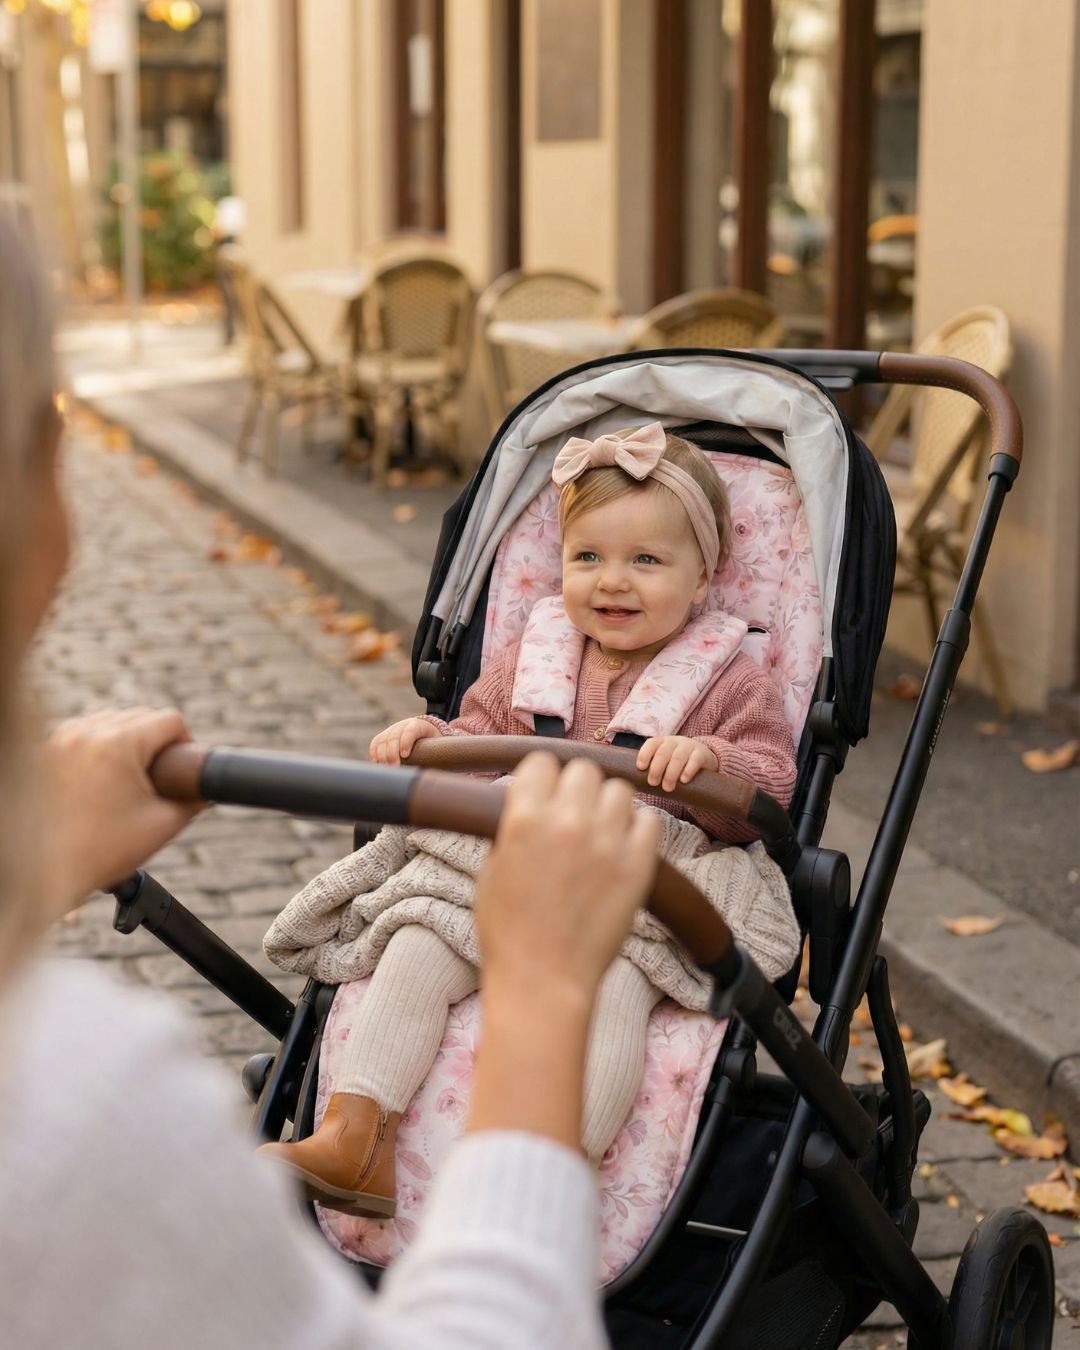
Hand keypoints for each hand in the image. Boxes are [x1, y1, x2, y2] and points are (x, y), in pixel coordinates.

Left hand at [40, 707, 202, 907]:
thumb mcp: (164, 824)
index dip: (185, 744)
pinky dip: (102, 744)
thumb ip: (195, 799)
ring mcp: (62, 738)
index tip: (180, 770)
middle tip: (157, 779)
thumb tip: (210, 786)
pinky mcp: (48, 748)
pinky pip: (87, 730)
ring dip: (129, 740)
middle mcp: (85, 732)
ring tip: (131, 777)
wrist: (46, 873)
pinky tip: (106, 774)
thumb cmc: (102, 852)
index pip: (169, 720)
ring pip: (114, 719)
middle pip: (142, 715)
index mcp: (116, 744)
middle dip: (156, 743)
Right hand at [368, 717, 440, 764]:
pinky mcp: (384, 736)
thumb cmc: (433, 743)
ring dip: (382, 756)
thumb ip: (439, 752)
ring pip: (382, 740)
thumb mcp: (438, 745)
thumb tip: (445, 768)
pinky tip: (378, 764)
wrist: (424, 732)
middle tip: (395, 767)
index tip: (405, 755)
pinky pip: (375, 743)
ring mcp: (392, 729)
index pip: (410, 730)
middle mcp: (403, 725)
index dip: (406, 741)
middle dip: (392, 753)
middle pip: (393, 737)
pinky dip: (374, 754)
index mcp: (419, 725)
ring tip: (387, 768)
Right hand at [475, 754, 661, 1002]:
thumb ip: (513, 828)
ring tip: (599, 831)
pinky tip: (622, 847)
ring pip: (619, 790)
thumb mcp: (491, 869)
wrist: (542, 981)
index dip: (541, 778)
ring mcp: (607, 843)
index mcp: (523, 819)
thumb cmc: (508, 931)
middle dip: (575, 788)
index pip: (541, 762)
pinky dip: (637, 828)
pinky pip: (649, 820)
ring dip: (607, 805)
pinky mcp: (638, 865)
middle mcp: (566, 822)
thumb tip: (530, 804)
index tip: (543, 793)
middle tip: (571, 814)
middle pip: (583, 769)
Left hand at [636, 735, 718, 791]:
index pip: (651, 744)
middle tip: (653, 783)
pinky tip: (683, 780)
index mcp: (662, 742)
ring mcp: (689, 746)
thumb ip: (653, 768)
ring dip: (670, 774)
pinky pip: (695, 760)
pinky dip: (688, 770)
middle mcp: (674, 742)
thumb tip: (635, 784)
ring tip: (667, 788)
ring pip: (677, 757)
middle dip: (656, 769)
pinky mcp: (702, 754)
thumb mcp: (665, 761)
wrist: (703, 758)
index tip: (641, 768)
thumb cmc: (677, 764)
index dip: (644, 754)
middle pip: (663, 752)